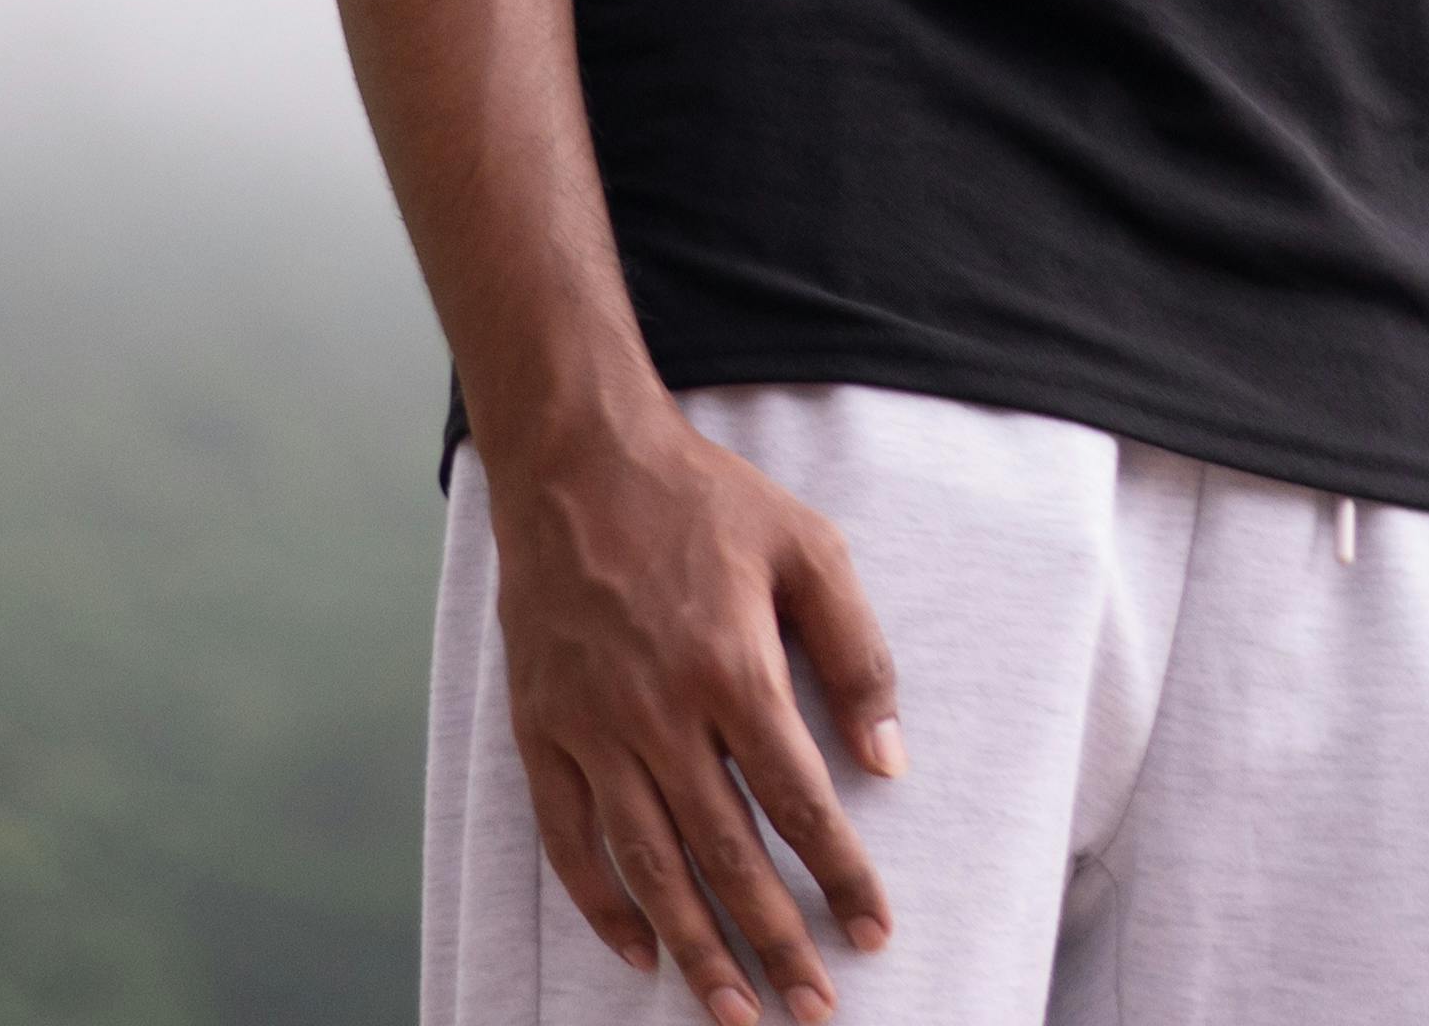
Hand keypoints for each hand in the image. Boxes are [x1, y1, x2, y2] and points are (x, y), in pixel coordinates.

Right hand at [487, 402, 908, 1025]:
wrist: (576, 458)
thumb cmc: (702, 500)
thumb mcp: (807, 547)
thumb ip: (857, 652)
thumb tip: (888, 759)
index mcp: (733, 667)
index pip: (800, 802)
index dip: (841, 876)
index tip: (874, 934)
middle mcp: (660, 711)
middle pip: (728, 854)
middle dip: (776, 941)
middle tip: (814, 1009)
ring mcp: (592, 725)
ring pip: (649, 864)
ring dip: (696, 946)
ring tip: (735, 1011)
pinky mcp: (540, 727)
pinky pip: (570, 838)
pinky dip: (602, 903)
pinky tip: (640, 949)